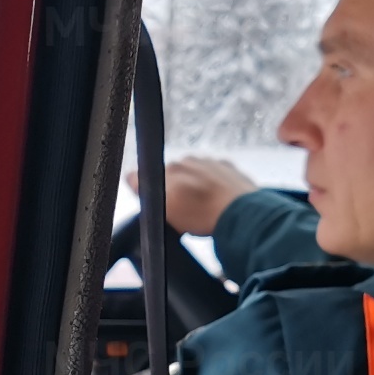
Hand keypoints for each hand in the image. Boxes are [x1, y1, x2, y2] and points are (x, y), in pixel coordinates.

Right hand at [126, 157, 255, 235]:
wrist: (242, 215)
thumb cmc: (203, 214)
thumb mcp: (162, 207)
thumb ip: (142, 187)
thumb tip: (131, 176)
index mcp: (170, 167)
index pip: (150, 177)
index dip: (152, 195)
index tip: (162, 210)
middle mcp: (189, 159)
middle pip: (173, 177)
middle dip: (176, 193)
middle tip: (185, 214)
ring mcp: (211, 163)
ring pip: (195, 178)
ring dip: (196, 191)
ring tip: (204, 211)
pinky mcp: (230, 169)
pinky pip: (216, 179)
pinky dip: (215, 190)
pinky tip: (218, 204)